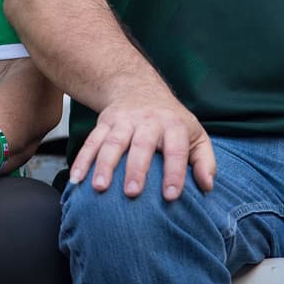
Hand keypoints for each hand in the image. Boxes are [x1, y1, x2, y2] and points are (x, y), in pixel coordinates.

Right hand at [69, 84, 214, 200]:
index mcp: (173, 125)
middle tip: (132, 193)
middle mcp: (148, 121)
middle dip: (136, 169)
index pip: (176, 150)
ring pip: (113, 142)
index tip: (172, 196)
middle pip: (141, 145)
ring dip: (104, 165)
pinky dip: (83, 160)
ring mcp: (123, 121)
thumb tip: (207, 186)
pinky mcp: (104, 123)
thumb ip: (204, 161)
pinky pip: (91, 141)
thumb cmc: (171, 120)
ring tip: (99, 188)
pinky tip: (77, 179)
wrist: (137, 87)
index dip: (175, 172)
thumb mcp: (195, 134)